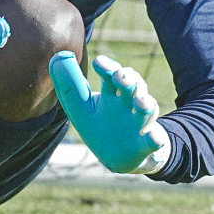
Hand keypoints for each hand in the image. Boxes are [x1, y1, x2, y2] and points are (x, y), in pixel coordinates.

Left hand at [48, 52, 170, 173]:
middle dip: (129, 79)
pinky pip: (155, 141)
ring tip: (139, 101)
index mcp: (111, 94)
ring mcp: (139, 123)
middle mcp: (128, 105)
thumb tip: (58, 56)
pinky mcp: (146, 144)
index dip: (108, 67)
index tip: (98, 63)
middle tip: (120, 76)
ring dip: (145, 103)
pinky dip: (155, 139)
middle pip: (133, 87)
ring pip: (147, 108)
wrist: (117, 156)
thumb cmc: (98, 125)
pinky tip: (153, 138)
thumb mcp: (80, 107)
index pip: (112, 75)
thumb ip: (69, 85)